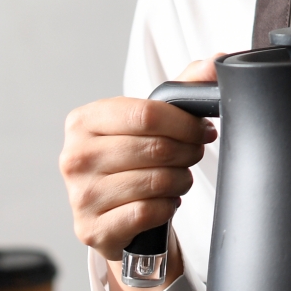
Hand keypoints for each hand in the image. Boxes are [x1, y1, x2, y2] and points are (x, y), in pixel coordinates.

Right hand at [60, 58, 219, 278]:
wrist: (110, 214)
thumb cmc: (131, 160)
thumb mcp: (147, 121)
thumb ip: (181, 88)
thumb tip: (216, 62)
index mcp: (83, 121)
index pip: (147, 113)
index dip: (184, 122)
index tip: (202, 129)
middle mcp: (74, 156)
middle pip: (155, 148)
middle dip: (188, 151)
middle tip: (194, 154)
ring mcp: (80, 195)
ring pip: (156, 181)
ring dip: (181, 180)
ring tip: (180, 178)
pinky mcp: (92, 228)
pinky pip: (147, 211)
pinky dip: (167, 206)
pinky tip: (165, 201)